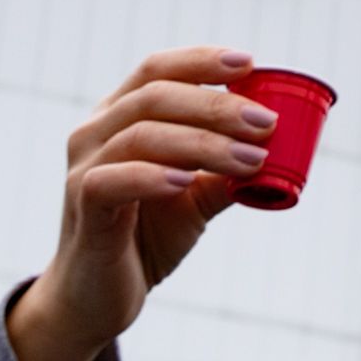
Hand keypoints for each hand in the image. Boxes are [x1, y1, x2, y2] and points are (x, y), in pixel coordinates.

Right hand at [5, 47, 270, 360]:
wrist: (95, 299)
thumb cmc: (144, 238)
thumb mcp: (194, 200)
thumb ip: (226, 173)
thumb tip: (278, 151)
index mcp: (118, 118)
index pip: (156, 70)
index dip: (201, 61)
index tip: (249, 63)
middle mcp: (94, 134)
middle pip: (154, 95)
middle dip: (216, 105)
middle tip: (265, 124)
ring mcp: (83, 169)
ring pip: (140, 133)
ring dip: (202, 143)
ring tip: (248, 159)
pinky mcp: (82, 209)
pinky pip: (111, 181)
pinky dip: (152, 176)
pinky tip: (187, 182)